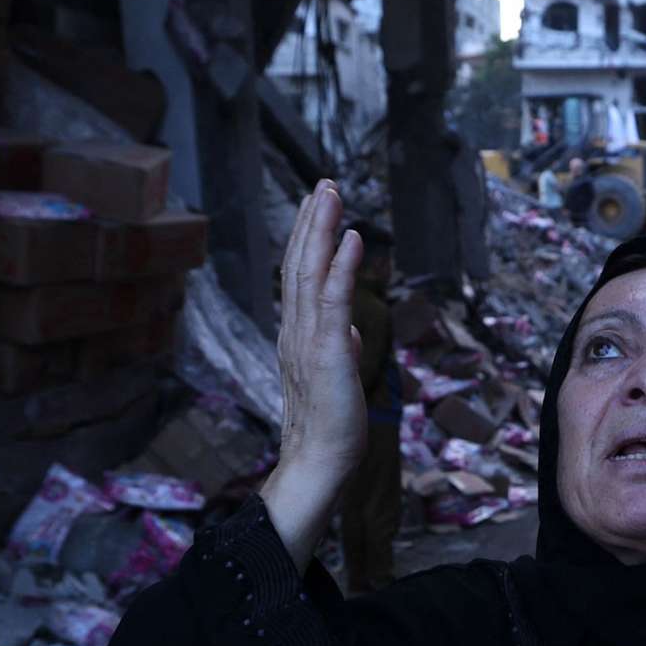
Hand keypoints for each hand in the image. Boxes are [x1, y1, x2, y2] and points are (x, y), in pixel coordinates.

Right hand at [270, 181, 366, 480]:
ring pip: (310, 273)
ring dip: (321, 231)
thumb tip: (350, 332)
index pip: (299, 277)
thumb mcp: (338, 378)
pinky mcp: (327, 350)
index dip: (307, 239)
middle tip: (323, 184)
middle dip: (311, 221)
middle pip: (299, 265)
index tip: (317, 206)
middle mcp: (295, 330)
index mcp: (297, 335)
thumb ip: (340, 349)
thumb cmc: (330, 426)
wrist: (320, 461)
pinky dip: (341, 266)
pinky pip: (333, 300)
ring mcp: (307, 339)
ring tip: (330, 194)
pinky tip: (350, 238)